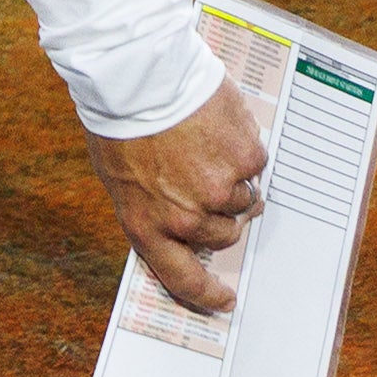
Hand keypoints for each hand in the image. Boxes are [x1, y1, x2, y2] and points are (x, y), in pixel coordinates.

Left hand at [89, 78, 267, 312]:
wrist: (139, 76)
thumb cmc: (121, 121)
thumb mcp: (121, 177)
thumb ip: (152, 207)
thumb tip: (186, 224)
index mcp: (148, 226)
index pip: (183, 280)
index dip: (207, 295)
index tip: (224, 300)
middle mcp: (187, 216)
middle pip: (222, 235)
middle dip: (221, 215)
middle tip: (209, 183)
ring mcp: (219, 190)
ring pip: (244, 200)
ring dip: (233, 179)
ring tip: (207, 144)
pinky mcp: (244, 160)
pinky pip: (255, 163)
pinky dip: (243, 148)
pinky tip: (218, 126)